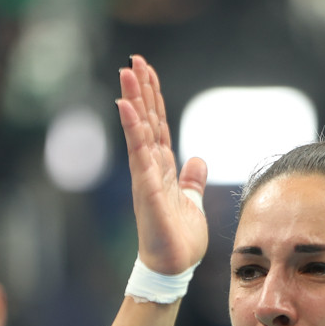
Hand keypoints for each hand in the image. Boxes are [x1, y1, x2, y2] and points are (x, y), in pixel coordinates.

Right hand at [116, 56, 208, 275]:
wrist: (173, 266)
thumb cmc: (179, 237)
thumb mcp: (192, 201)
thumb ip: (192, 180)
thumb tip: (198, 160)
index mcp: (163, 168)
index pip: (158, 125)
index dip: (154, 98)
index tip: (147, 70)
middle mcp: (151, 168)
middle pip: (146, 121)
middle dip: (140, 90)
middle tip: (133, 60)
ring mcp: (146, 176)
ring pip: (139, 131)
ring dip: (133, 101)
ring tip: (126, 72)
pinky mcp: (147, 189)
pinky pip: (139, 154)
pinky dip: (134, 130)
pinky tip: (127, 108)